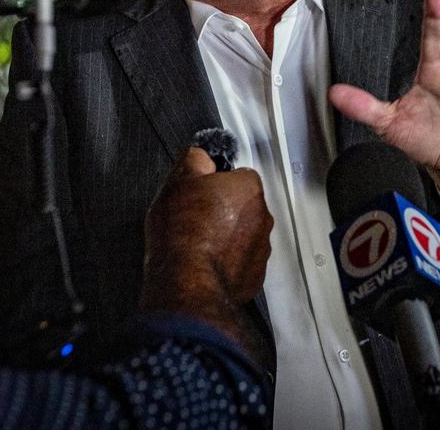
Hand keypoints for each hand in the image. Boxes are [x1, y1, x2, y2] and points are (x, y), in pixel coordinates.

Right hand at [140, 147, 272, 349]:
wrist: (187, 283)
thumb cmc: (182, 233)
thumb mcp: (177, 181)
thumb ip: (195, 159)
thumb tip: (201, 155)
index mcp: (248, 188)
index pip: (238, 175)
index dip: (216, 183)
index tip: (200, 192)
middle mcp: (262, 216)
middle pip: (244, 205)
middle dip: (224, 209)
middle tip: (196, 218)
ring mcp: (261, 248)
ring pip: (245, 234)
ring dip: (227, 236)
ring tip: (199, 244)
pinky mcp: (255, 275)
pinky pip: (242, 261)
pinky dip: (228, 261)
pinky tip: (206, 262)